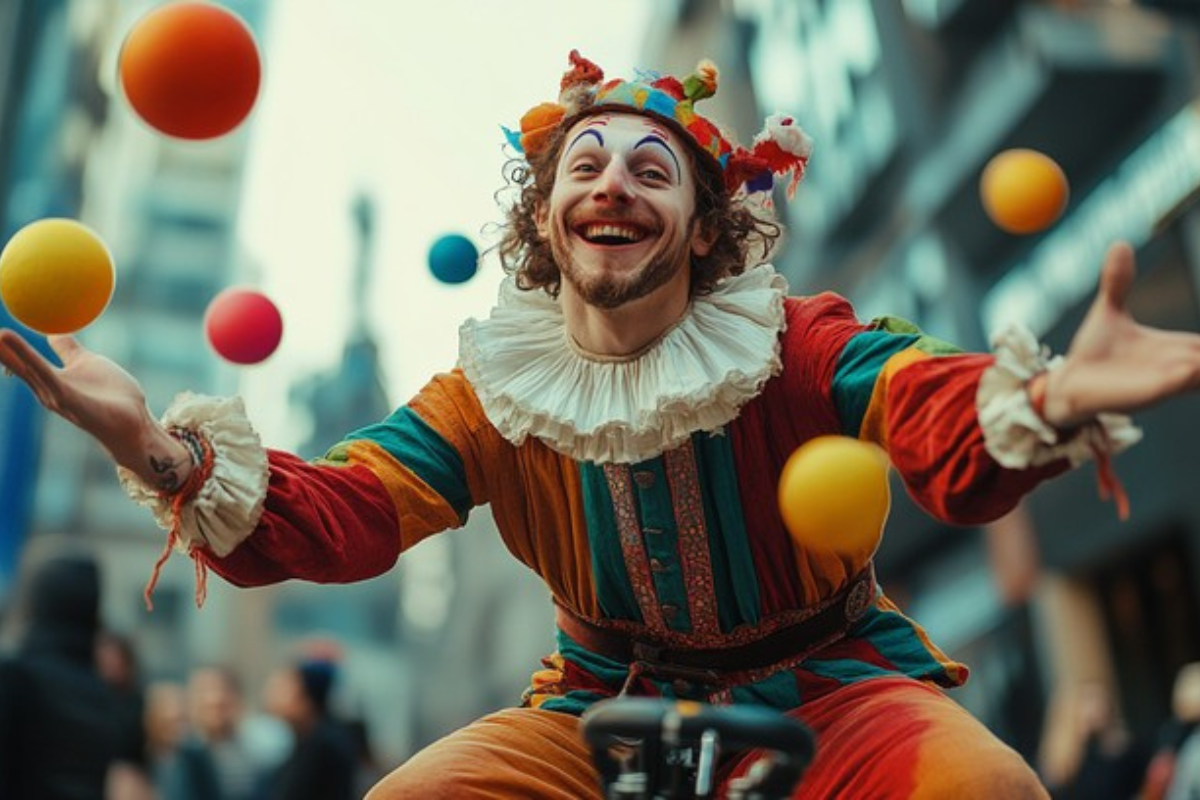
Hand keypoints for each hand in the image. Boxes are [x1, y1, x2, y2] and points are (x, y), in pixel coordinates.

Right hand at [0, 330, 192, 491]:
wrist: (135, 422)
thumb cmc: (112, 396)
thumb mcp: (86, 364)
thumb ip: (68, 350)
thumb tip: (53, 330)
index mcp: (50, 381)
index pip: (21, 360)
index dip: (6, 347)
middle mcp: (48, 391)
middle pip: (19, 366)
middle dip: (2, 353)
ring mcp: (58, 398)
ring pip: (31, 371)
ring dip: (12, 356)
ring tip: (0, 336)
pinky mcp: (71, 402)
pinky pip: (51, 379)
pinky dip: (36, 364)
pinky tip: (30, 357)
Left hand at [1040, 241, 1199, 426]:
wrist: (1065, 383)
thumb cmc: (1090, 354)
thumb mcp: (1110, 311)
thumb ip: (1119, 281)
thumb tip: (1120, 244)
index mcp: (1180, 349)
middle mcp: (1182, 366)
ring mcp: (1168, 380)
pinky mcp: (1149, 391)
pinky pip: (1179, 383)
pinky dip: (1191, 374)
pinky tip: (1194, 365)